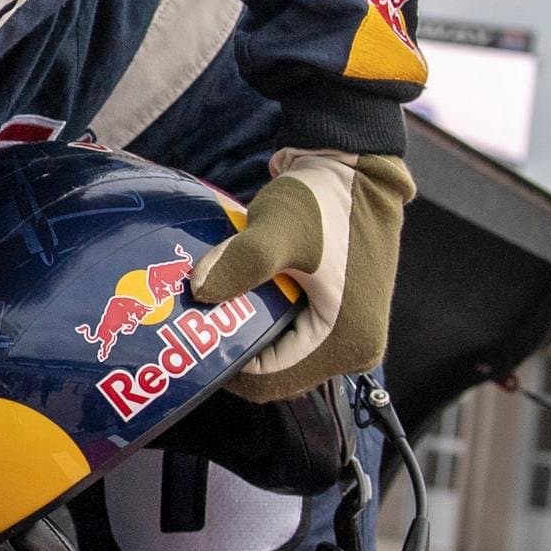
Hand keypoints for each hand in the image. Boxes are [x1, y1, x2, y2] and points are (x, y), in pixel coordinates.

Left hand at [188, 148, 414, 401]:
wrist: (355, 166)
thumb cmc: (324, 199)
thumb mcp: (279, 230)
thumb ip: (241, 262)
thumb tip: (199, 291)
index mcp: (348, 342)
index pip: (273, 383)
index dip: (228, 368)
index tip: (193, 338)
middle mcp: (356, 348)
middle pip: (278, 374)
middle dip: (237, 352)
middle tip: (198, 323)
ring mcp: (351, 331)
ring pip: (284, 354)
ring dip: (250, 336)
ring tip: (215, 309)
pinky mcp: (342, 312)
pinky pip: (295, 334)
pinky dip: (265, 322)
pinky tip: (240, 298)